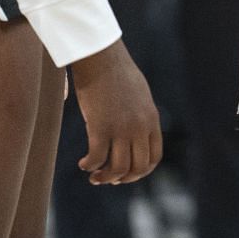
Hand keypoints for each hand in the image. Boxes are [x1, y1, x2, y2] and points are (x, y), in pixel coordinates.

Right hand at [68, 39, 161, 184]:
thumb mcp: (139, 96)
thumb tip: (134, 132)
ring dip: (105, 177)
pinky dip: (90, 166)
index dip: (141, 171)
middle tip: (108, 178)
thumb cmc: (117, 74)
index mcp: (151, 120)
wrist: (103, 59)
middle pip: (138, 167)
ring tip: (94, 176)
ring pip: (118, 168)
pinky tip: (84, 163)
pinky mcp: (101, 127)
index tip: (127, 174)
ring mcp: (121, 128)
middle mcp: (139, 127)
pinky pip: (97, 158)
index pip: (154, 157)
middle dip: (123, 178)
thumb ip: (140, 115)